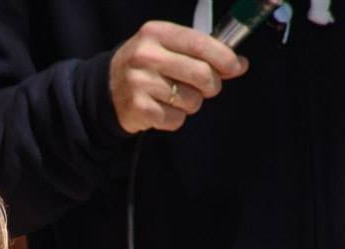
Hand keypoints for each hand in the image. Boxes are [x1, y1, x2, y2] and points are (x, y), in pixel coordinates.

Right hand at [109, 21, 248, 132]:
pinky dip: (175, 119)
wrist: (105, 90)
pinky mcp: (139, 109)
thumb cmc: (145, 67)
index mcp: (156, 33)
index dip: (224, 57)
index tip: (236, 66)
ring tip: (175, 98)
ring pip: (192, 101)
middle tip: (206, 88)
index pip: (200, 44)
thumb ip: (201, 52)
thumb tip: (239, 64)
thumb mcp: (166, 47)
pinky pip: (176, 120)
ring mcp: (140, 83)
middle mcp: (146, 56)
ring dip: (191, 104)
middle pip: (202, 74)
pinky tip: (162, 110)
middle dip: (211, 85)